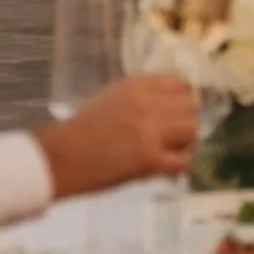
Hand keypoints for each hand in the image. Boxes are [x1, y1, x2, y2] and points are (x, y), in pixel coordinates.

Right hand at [35, 76, 197, 197]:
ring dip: (185, 143)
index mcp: (136, 85)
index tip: (176, 112)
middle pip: (190, 106)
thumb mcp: (110, 97)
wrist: (61, 156)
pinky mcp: (149, 160)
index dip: (182, 99)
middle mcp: (148, 104)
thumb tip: (164, 107)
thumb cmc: (80, 128)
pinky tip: (166, 169)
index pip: (180, 84)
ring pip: (192, 131)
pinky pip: (182, 162)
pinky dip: (177, 167)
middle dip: (185, 121)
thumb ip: (139, 98)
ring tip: (172, 151)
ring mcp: (150, 132)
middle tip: (175, 136)